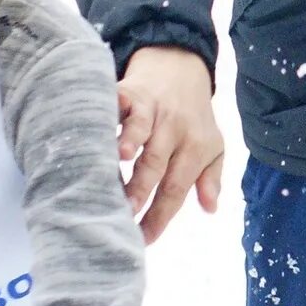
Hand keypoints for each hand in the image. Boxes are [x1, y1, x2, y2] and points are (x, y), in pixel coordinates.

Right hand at [116, 45, 224, 243]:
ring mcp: (152, 108)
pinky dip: (106, 114)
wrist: (180, 66)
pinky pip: (118, 103)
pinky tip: (93, 128)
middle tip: (124, 212)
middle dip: (141, 187)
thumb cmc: (192, 117)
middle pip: (157, 161)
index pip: (177, 186)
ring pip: (140, 129)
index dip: (161, 214)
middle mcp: (174, 127)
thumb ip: (210, 178)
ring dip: (128, 143)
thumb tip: (211, 209)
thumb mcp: (212, 146)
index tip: (144, 239)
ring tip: (116, 162)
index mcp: (195, 146)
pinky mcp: (130, 90)